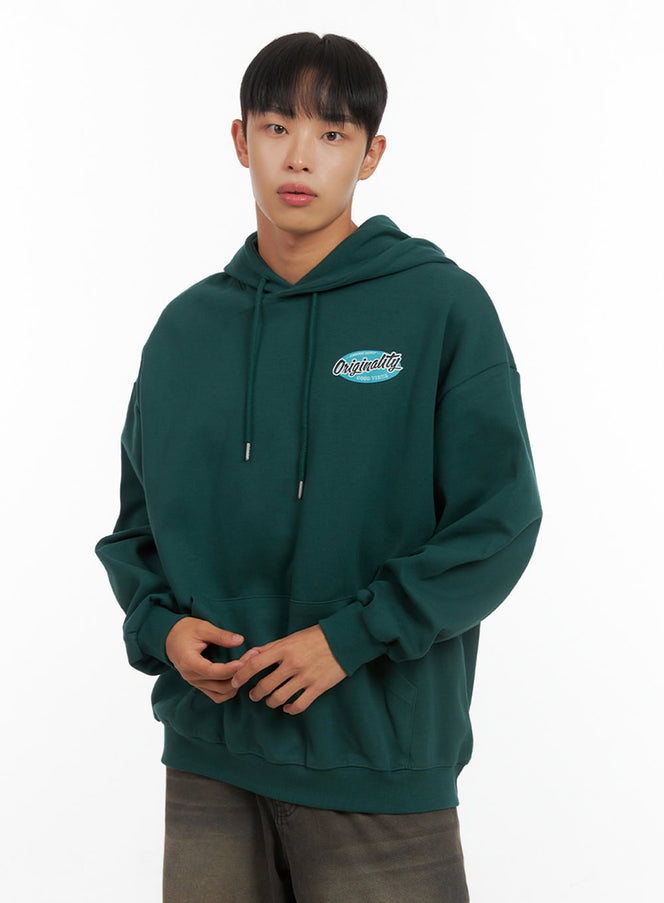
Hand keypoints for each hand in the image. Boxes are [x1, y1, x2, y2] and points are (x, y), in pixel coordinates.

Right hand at [165, 617, 250, 703]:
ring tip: (247, 667)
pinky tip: (237, 676)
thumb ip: (221, 635)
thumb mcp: (202, 627)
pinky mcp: (200, 685)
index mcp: (189, 662)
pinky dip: (229, 690)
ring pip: (220, 694)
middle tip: (252, 658)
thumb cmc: (185, 630)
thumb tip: (240, 640)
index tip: (244, 661)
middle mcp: (191, 677)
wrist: (169, 638)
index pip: (212, 671)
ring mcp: (195, 683)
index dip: (230, 669)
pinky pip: (217, 695)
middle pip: (220, 685)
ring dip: (236, 683)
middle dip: (238, 674)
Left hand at [231, 625, 346, 714]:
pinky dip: (289, 709)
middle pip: (265, 686)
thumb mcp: (290, 638)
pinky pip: (298, 706)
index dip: (241, 676)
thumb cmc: (314, 637)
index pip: (255, 665)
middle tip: (254, 694)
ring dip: (270, 702)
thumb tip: (248, 657)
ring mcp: (306, 678)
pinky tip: (287, 707)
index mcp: (284, 649)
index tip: (235, 682)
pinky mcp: (318, 688)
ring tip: (269, 700)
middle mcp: (293, 664)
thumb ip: (268, 648)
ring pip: (279, 698)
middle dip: (255, 693)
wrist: (344, 640)